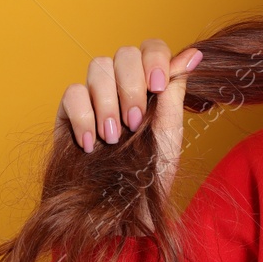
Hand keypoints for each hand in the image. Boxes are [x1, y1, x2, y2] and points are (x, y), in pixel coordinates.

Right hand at [56, 40, 203, 194]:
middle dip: (132, 86)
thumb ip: (175, 92)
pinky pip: (72, 93)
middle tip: (136, 122)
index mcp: (150, 86)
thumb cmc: (149, 178)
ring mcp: (94, 97)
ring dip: (109, 102)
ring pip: (97, 68)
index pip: (151, 48)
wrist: (119, 213)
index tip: (158, 86)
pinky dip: (84, 116)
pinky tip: (91, 143)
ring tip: (114, 138)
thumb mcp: (170, 134)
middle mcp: (122, 86)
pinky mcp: (68, 113)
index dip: (154, 58)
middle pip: (123, 54)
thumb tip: (195, 54)